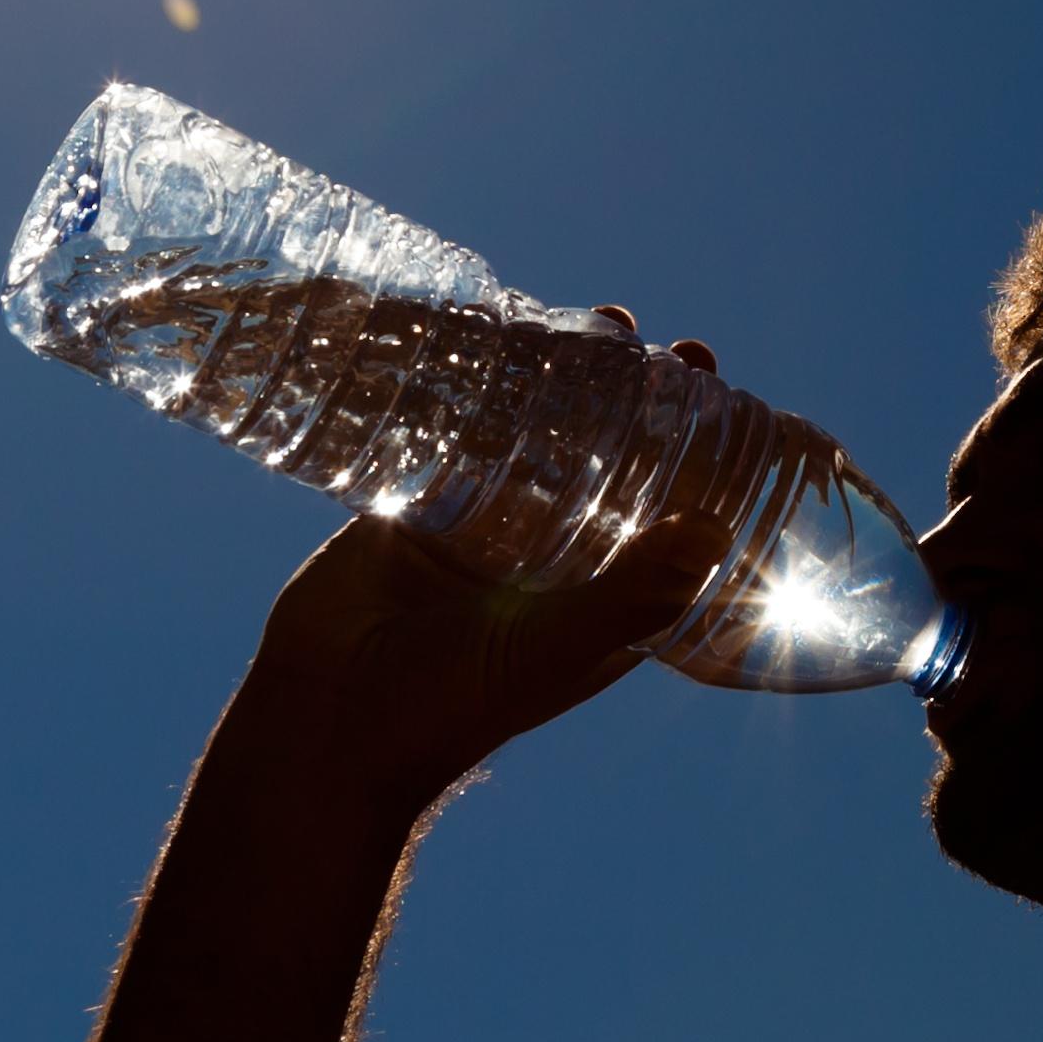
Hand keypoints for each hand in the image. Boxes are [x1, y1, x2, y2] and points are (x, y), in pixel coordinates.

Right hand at [236, 311, 733, 818]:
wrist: (326, 724)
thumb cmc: (449, 709)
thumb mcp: (553, 650)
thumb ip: (631, 594)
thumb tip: (716, 528)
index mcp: (602, 594)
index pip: (667, 504)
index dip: (695, 442)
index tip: (708, 376)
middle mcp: (550, 554)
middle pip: (603, 452)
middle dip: (623, 389)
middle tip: (631, 329)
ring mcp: (481, 527)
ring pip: (527, 432)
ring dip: (549, 375)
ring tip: (564, 317)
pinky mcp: (414, 506)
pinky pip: (447, 433)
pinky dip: (465, 388)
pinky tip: (476, 331)